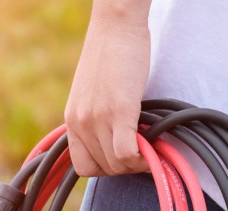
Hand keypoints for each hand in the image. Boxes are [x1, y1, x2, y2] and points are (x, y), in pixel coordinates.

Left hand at [65, 2, 151, 176]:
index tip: (124, 157)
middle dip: (127, 166)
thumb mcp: (93, 93)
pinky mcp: (119, 111)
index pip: (83, 167)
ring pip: (117, 165)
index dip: (107, 168)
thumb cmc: (110, 54)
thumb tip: (119, 140)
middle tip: (145, 151)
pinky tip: (154, 147)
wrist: (116, 25)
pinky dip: (144, 157)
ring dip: (138, 162)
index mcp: (72, 120)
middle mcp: (80, 123)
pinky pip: (128, 153)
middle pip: (104, 169)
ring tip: (151, 146)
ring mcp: (97, 119)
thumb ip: (98, 118)